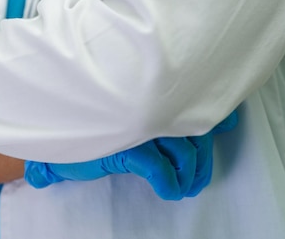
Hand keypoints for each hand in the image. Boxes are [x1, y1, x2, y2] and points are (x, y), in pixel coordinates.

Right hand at [24, 110, 237, 199]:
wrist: (55, 129)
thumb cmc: (93, 118)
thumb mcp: (130, 112)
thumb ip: (165, 110)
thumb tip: (214, 117)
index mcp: (154, 92)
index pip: (195, 98)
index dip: (216, 111)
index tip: (228, 122)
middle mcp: (150, 104)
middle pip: (196, 131)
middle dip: (202, 160)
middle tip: (196, 179)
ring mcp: (138, 124)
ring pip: (184, 151)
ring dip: (189, 175)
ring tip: (184, 188)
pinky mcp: (125, 147)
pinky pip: (160, 170)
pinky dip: (170, 184)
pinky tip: (168, 191)